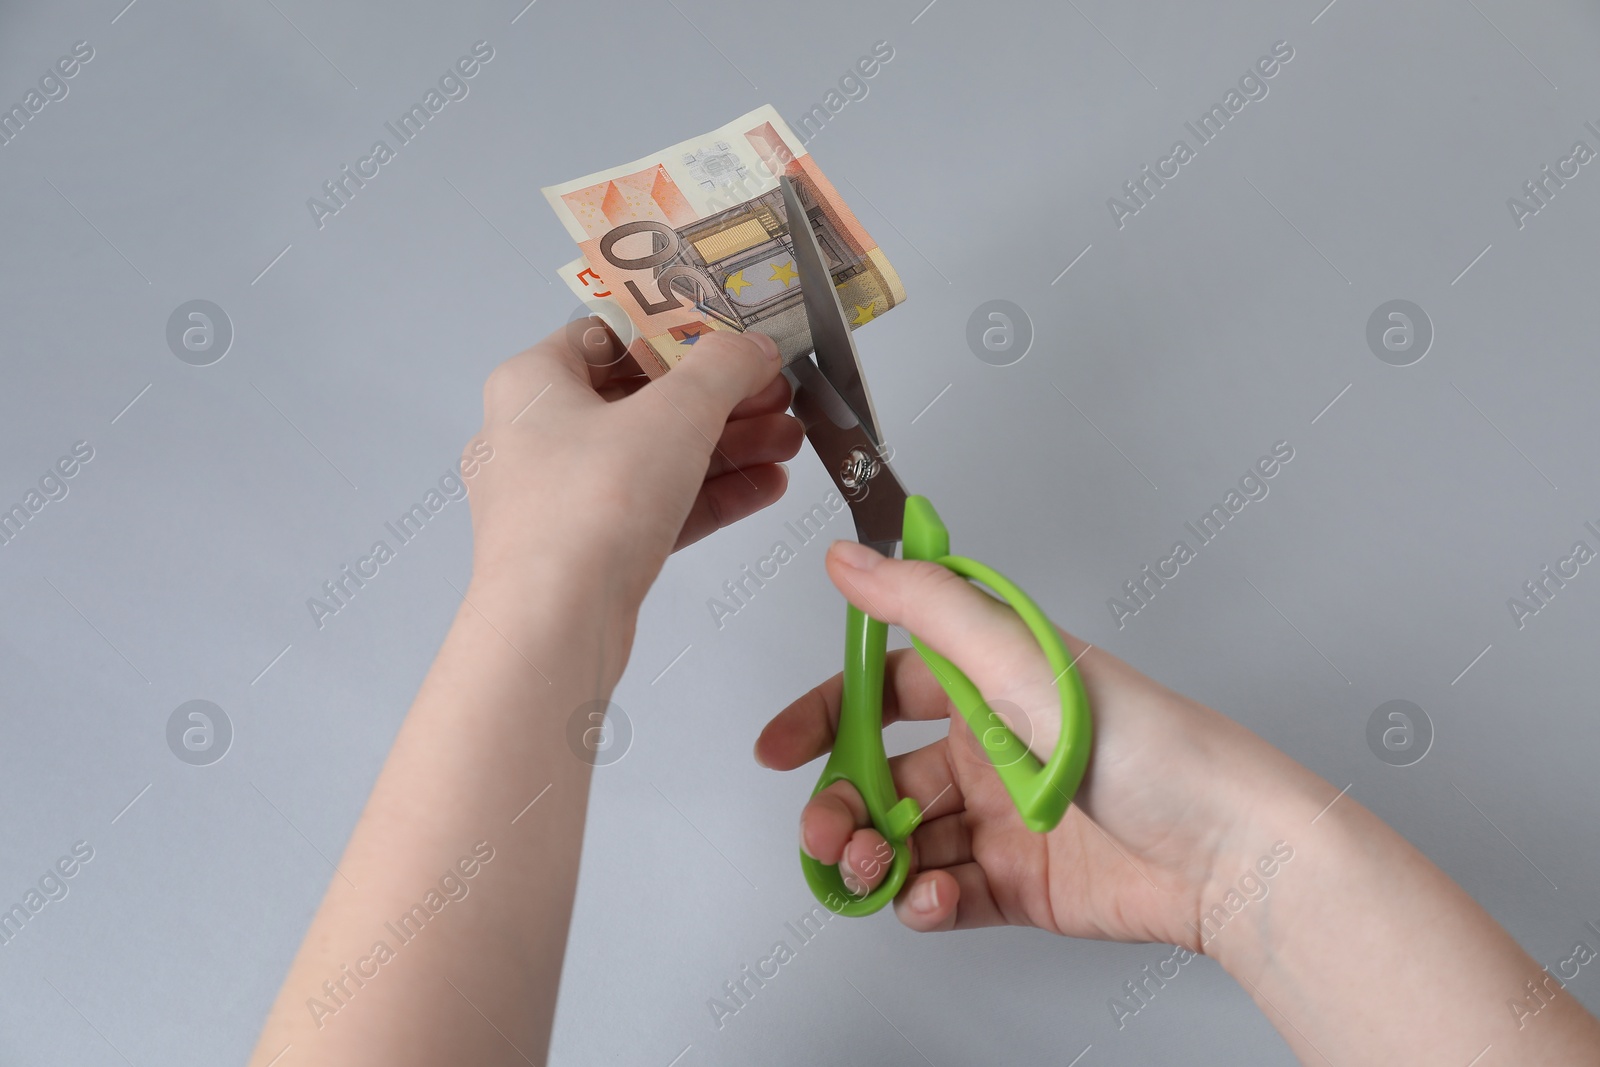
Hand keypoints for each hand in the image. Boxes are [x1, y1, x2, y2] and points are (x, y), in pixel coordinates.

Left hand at [464, 320, 801, 633]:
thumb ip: (723, 368)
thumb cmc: (588, 509)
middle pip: (642, 400)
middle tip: (778, 396)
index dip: (679, 332)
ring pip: (653, 459)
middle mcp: (535, 437)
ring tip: (789, 442)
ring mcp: (559, 500)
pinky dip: (707, 495)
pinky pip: (654, 509)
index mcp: (532, 384)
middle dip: (721, 400)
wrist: (555, 626)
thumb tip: (751, 347)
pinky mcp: (585, 552)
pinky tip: (765, 487)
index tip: (733, 340)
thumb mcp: (675, 413)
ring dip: (726, 447)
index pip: (609, 334)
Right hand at [755, 539, 1320, 946]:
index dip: (824, 717)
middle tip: (828, 831)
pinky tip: (929, 897)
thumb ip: (925, 607)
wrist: (1225, 849)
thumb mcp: (1019, 661)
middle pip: (881, 775)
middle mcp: (990, 749)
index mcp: (988, 686)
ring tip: (876, 869)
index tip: (779, 748)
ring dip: (874, 857)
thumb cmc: (1145, 743)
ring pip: (904, 839)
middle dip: (841, 804)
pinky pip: (945, 894)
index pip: (882, 691)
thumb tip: (851, 558)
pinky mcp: (1021, 884)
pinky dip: (923, 901)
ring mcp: (1003, 819)